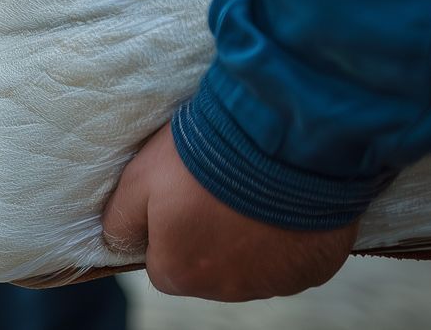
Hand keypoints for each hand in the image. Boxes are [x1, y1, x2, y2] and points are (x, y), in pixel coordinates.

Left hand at [101, 121, 357, 301]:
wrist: (277, 141)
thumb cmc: (201, 158)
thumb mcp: (138, 179)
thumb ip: (121, 219)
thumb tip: (116, 241)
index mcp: (180, 273)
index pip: (163, 265)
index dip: (169, 231)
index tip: (181, 200)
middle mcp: (227, 289)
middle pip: (209, 269)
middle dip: (210, 238)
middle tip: (218, 192)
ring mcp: (275, 282)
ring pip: (254, 268)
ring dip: (251, 240)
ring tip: (252, 193)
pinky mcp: (313, 268)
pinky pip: (295, 259)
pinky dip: (289, 238)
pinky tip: (284, 203)